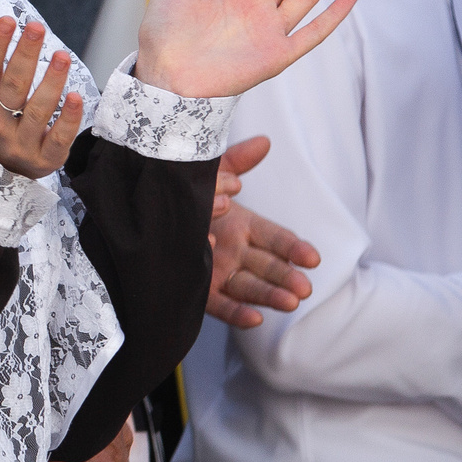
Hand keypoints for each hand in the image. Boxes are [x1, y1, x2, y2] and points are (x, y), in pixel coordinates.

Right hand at [0, 14, 81, 179]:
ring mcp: (21, 143)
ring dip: (52, 82)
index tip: (7, 21)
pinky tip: (75, 96)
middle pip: (13, 86)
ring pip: (38, 111)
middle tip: (37, 27)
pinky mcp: (45, 158)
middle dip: (25, 54)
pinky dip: (69, 120)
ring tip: (62, 56)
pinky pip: (58, 140)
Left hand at [201, 135, 317, 328]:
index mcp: (244, 227)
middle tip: (304, 288)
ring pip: (249, 287)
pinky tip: (255, 319)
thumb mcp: (210, 175)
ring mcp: (220, 273)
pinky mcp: (200, 290)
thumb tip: (264, 141)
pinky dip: (238, 312)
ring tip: (290, 303)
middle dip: (286, 277)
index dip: (294, 248)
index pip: (276, 239)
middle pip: (267, 266)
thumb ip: (236, 162)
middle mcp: (236, 253)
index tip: (313, 258)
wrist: (148, 216)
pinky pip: (220, 305)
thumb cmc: (186, 195)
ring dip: (270, 295)